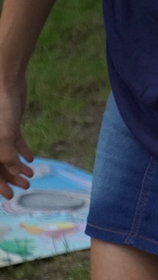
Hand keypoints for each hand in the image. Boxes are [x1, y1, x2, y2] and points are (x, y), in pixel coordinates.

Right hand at [0, 83, 33, 199]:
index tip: (9, 196)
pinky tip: (32, 159)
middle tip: (26, 187)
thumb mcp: (5, 135)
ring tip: (31, 176)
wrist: (6, 83)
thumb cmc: (2, 109)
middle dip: (11, 178)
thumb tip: (16, 172)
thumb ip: (7, 156)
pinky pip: (14, 141)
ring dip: (18, 166)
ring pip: (7, 155)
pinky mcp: (9, 123)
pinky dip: (22, 150)